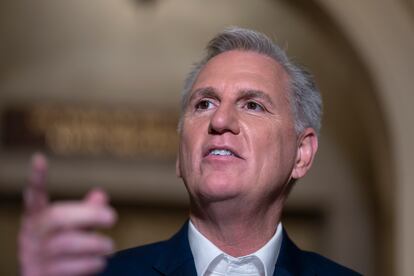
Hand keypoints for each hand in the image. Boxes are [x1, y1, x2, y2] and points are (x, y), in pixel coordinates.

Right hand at [19, 153, 116, 275]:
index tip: (39, 159)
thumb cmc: (63, 249)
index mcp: (37, 218)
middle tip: (113, 218)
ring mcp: (34, 255)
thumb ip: (86, 212)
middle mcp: (31, 234)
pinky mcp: (41, 275)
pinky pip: (69, 268)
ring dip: (95, 245)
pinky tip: (100, 262)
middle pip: (58, 218)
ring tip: (110, 247)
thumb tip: (101, 194)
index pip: (34, 196)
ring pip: (67, 244)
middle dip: (89, 216)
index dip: (36, 179)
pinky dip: (91, 264)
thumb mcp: (74, 228)